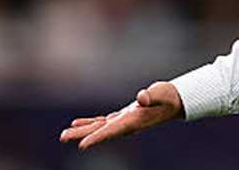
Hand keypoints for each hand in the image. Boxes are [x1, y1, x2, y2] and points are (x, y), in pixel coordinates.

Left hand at [59, 81, 183, 151]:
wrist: (175, 102)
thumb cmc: (168, 96)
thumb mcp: (161, 92)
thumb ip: (151, 95)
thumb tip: (141, 98)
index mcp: (133, 120)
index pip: (112, 130)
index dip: (97, 138)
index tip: (81, 145)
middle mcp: (126, 124)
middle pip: (100, 132)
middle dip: (82, 135)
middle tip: (62, 138)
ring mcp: (123, 122)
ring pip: (99, 128)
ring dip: (82, 131)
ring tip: (64, 135)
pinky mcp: (122, 117)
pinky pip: (102, 123)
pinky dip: (90, 123)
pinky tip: (77, 124)